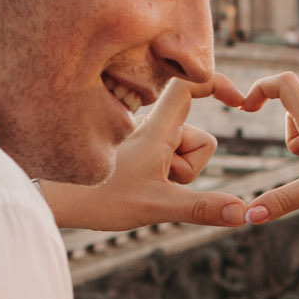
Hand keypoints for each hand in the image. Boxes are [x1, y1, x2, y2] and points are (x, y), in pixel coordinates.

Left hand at [41, 75, 256, 230]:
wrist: (55, 201)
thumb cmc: (100, 199)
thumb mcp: (157, 206)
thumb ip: (201, 208)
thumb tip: (243, 214)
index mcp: (157, 127)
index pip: (191, 85)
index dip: (218, 84)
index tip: (240, 100)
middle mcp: (150, 125)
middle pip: (200, 138)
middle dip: (191, 166)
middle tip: (157, 183)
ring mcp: (141, 138)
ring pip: (182, 153)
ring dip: (174, 175)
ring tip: (142, 187)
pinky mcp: (133, 149)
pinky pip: (165, 159)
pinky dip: (162, 176)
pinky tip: (136, 188)